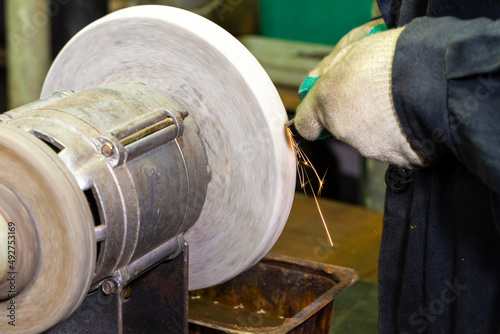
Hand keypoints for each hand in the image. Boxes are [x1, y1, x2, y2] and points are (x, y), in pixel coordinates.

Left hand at [295, 26, 426, 167]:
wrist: (440, 76)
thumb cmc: (396, 55)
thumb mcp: (354, 46)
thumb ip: (327, 68)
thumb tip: (312, 82)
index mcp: (327, 100)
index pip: (305, 124)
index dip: (316, 115)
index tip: (328, 106)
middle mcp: (344, 129)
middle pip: (340, 128)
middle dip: (353, 113)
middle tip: (376, 91)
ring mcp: (370, 147)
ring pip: (367, 138)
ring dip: (378, 123)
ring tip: (401, 100)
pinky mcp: (397, 159)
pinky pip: (393, 146)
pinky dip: (400, 135)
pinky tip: (413, 115)